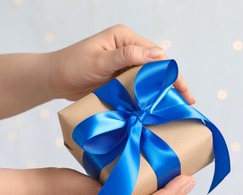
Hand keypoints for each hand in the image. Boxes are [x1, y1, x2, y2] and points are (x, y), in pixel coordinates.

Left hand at [50, 24, 194, 103]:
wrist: (55, 79)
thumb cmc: (72, 65)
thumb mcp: (100, 59)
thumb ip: (127, 55)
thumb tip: (159, 54)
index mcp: (125, 38)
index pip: (155, 54)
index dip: (170, 71)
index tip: (182, 88)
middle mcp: (128, 49)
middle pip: (157, 66)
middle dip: (173, 83)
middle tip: (188, 101)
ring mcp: (125, 64)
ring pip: (150, 78)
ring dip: (163, 91)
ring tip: (179, 107)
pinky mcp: (121, 78)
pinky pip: (139, 87)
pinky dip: (149, 96)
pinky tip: (159, 107)